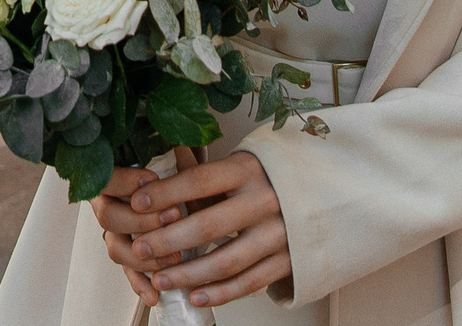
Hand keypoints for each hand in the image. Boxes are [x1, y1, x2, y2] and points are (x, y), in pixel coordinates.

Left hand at [91, 148, 291, 309]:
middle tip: (140, 248)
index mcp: (248, 169)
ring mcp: (280, 234)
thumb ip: (198, 173)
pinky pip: (249, 283)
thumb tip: (152, 170)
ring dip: (188, 274)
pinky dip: (220, 293)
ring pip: (226, 261)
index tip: (136, 203)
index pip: (200, 181)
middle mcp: (266, 200)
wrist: (326, 195)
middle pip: (209, 225)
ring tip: (160, 279)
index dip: (166, 193)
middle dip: (168, 240)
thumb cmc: (267, 180)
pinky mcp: (288, 261)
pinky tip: (194, 296)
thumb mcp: (238, 166)